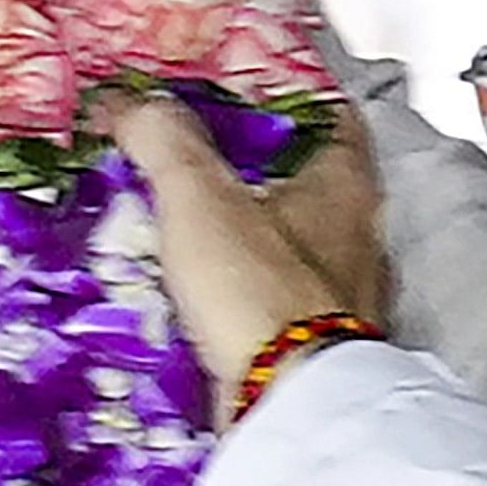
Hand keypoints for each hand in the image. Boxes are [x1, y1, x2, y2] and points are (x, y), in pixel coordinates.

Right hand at [99, 93, 388, 419]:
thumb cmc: (255, 286)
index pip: (327, 110)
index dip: (280, 91)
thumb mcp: (197, 196)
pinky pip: (273, 288)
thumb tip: (127, 101)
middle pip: (304, 175)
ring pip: (289, 236)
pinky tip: (196, 282)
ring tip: (178, 216)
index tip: (227, 86)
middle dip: (248, 162)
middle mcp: (359, 231)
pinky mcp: (316, 335)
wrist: (284, 399)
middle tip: (187, 150)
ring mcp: (343, 289)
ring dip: (241, 225)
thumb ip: (163, 140)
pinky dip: (239, 279)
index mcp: (345, 182)